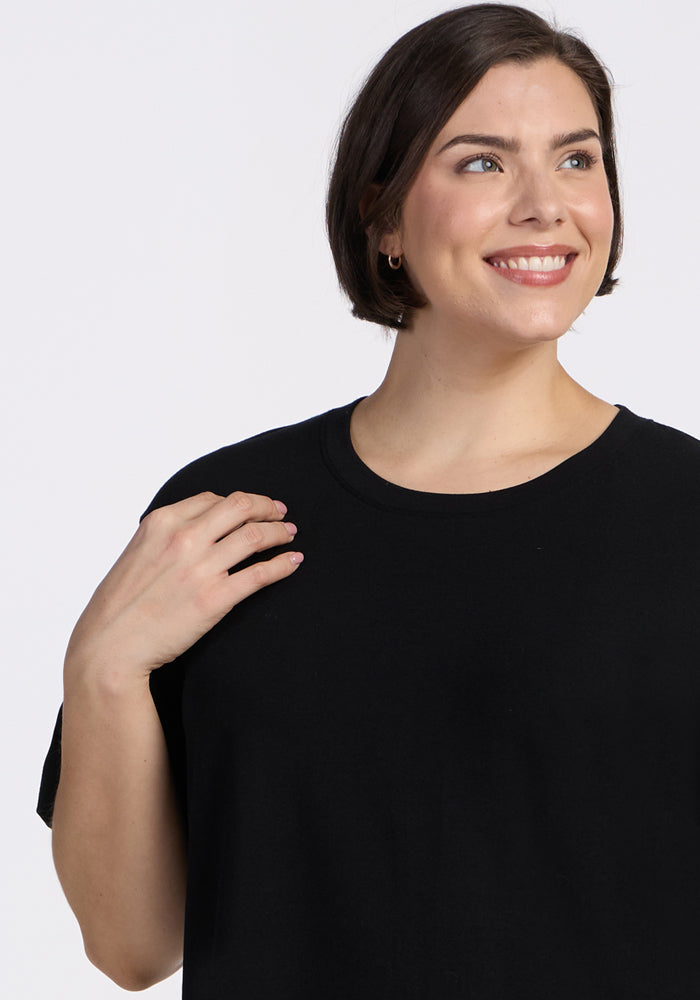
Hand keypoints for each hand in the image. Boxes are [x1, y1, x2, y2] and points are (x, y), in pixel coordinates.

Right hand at [65, 491, 302, 682]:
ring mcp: (201, 568)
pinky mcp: (215, 598)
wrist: (109, 645)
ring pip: (256, 536)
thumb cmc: (120, 604)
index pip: (213, 499)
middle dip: (267, 507)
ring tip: (289, 535)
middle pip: (241, 507)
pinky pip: (261, 574)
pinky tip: (293, 561)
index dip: (240, 501)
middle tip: (280, 514)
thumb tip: (197, 527)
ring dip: (279, 532)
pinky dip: (283, 564)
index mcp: (162, 522)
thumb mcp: (137, 553)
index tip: (254, 507)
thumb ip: (165, 536)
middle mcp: (184, 538)